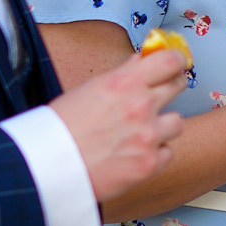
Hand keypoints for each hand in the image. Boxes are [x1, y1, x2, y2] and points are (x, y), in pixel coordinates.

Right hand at [52, 44, 185, 197]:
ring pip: (177, 122)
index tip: (174, 64)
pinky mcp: (149, 163)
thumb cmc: (60, 128)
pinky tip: (136, 154)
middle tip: (159, 95)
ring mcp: (148, 136)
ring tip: (141, 132)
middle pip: (178, 85)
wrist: (48, 165)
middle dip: (170, 87)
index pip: (170, 60)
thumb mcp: (89, 89)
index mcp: (124, 83)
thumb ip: (121, 76)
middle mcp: (140, 106)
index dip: (175, 60)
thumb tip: (142, 61)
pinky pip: (168, 152)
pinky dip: (156, 154)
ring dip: (163, 126)